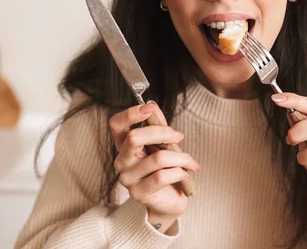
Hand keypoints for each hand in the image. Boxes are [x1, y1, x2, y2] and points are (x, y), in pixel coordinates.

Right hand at [109, 101, 199, 221]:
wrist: (169, 200)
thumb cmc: (165, 169)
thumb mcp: (162, 144)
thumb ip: (157, 125)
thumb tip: (153, 106)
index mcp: (124, 145)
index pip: (116, 124)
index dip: (130, 113)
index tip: (149, 108)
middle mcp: (122, 161)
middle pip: (135, 137)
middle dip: (163, 133)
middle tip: (178, 136)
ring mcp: (128, 178)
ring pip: (157, 158)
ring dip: (180, 157)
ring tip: (189, 161)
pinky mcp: (140, 193)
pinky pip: (164, 175)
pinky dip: (181, 172)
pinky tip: (185, 174)